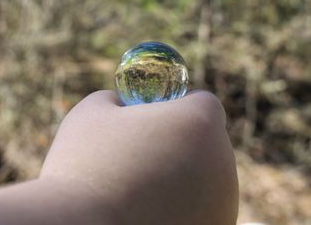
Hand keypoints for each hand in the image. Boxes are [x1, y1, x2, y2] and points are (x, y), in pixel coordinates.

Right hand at [41, 90, 238, 224]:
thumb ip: (117, 99)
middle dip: (178, 144)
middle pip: (205, 142)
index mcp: (198, 122)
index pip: (203, 103)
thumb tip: (124, 106)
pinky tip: (146, 211)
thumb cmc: (86, 166)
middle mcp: (222, 162)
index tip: (154, 119)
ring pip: (204, 178)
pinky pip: (199, 209)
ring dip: (179, 177)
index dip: (178, 107)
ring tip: (139, 188)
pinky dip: (179, 208)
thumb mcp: (93, 113)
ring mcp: (223, 203)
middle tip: (140, 156)